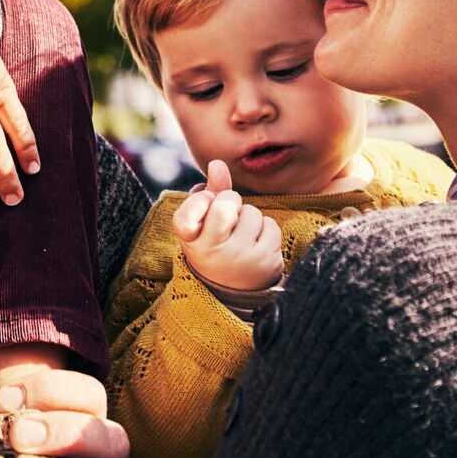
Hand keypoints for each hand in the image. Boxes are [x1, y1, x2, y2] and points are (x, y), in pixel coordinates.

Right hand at [171, 159, 283, 293]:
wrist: (235, 294)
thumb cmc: (215, 248)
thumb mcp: (202, 225)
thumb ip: (209, 192)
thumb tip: (217, 163)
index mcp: (191, 243)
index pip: (185, 215)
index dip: (198, 202)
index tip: (204, 205)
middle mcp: (214, 252)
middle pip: (226, 204)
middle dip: (230, 201)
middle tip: (227, 217)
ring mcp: (242, 258)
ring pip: (252, 212)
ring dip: (249, 217)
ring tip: (241, 235)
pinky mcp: (267, 262)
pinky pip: (270, 226)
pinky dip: (265, 230)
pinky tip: (256, 244)